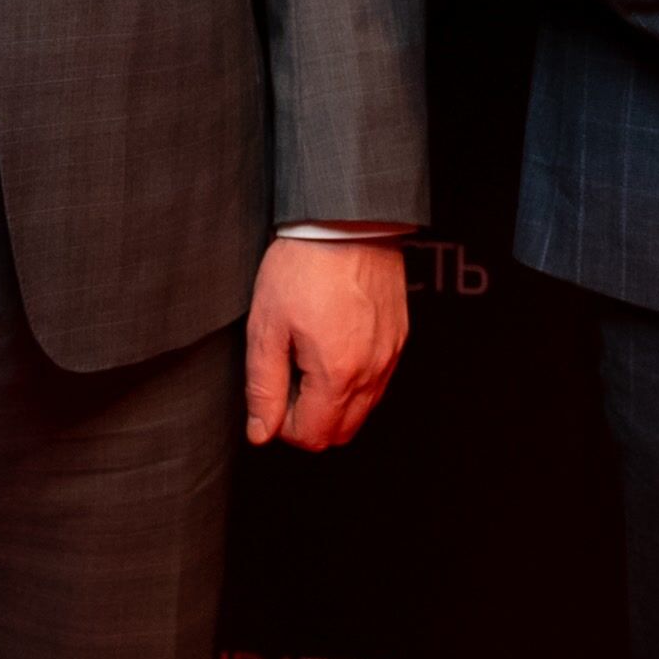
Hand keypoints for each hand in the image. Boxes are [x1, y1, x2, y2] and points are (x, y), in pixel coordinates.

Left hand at [243, 239, 408, 450]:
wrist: (346, 221)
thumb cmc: (302, 268)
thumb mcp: (267, 328)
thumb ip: (264, 387)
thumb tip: (261, 433)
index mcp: (337, 375)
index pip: (312, 436)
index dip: (283, 426)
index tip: (272, 392)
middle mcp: (371, 373)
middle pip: (341, 432)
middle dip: (310, 420)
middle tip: (287, 381)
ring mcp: (390, 357)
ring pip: (362, 410)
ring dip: (332, 403)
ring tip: (307, 359)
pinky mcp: (398, 339)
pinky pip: (377, 382)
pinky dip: (353, 382)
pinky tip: (332, 347)